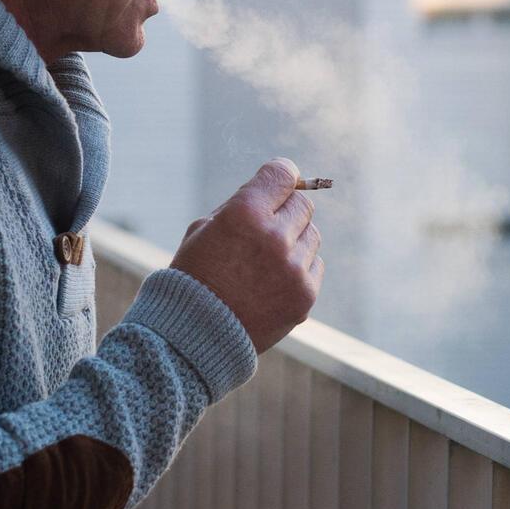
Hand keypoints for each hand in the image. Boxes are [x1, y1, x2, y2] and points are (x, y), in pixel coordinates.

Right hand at [168, 157, 322, 353]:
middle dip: (285, 211)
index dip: (280, 175)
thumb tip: (277, 189)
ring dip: (294, 240)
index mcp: (244, 213)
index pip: (282, 173)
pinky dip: (299, 268)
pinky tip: (272, 281)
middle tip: (264, 229)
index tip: (277, 182)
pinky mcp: (305, 294)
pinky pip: (315, 264)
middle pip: (302, 204)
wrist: (196, 336)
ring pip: (312, 235)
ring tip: (264, 261)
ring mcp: (293, 268)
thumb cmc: (195, 276)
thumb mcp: (202, 229)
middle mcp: (274, 237)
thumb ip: (240, 204)